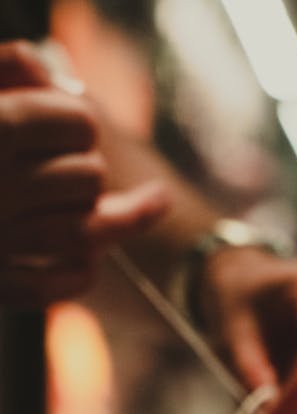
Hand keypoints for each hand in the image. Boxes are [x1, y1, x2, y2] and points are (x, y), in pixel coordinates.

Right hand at [0, 41, 167, 306]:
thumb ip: (2, 73)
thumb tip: (41, 69)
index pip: (80, 124)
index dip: (79, 124)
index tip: (65, 127)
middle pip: (90, 178)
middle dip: (85, 172)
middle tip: (63, 171)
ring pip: (87, 232)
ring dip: (97, 221)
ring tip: (105, 211)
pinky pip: (68, 280)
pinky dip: (82, 270)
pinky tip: (80, 258)